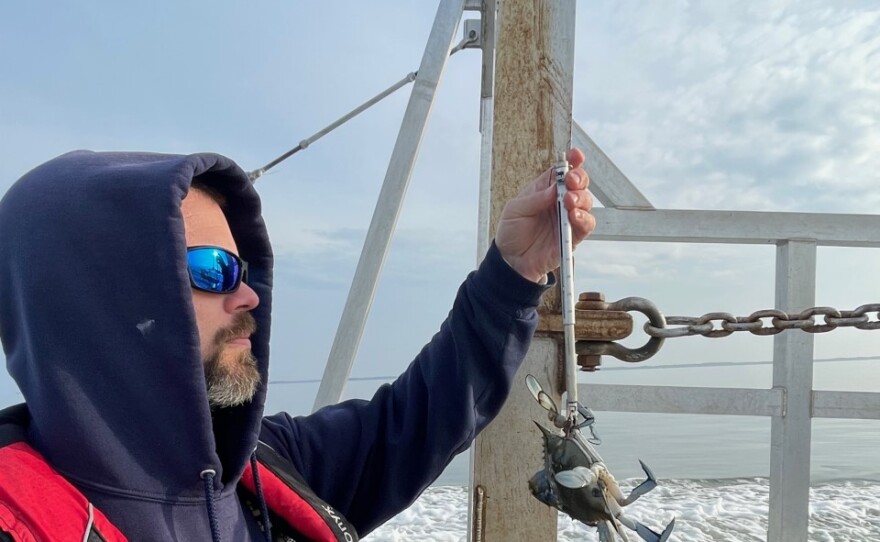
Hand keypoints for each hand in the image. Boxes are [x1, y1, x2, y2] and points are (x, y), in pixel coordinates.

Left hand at [495, 148, 594, 282]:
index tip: (576, 155)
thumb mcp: (515, 210)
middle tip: (571, 181)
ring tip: (570, 201)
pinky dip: (584, 218)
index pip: (562, 171)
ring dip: (581, 198)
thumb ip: (535, 198)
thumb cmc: (511, 231)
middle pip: (579, 183)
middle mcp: (560, 201)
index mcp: (546, 190)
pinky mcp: (573, 236)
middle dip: (579, 178)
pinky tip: (575, 216)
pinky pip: (586, 225)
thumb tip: (555, 187)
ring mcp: (568, 218)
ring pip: (586, 201)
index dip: (572, 161)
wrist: (511, 260)